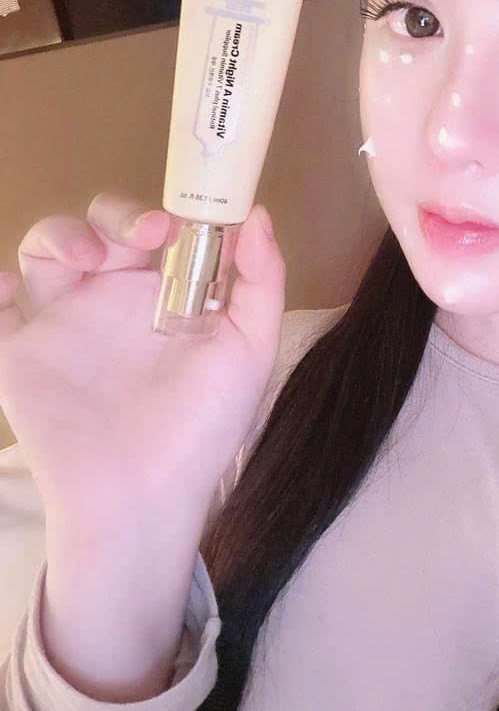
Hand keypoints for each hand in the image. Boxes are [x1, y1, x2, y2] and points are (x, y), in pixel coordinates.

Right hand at [0, 192, 284, 543]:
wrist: (144, 497)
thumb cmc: (203, 427)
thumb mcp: (249, 350)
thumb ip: (261, 281)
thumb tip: (255, 213)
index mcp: (163, 296)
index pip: (158, 231)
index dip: (167, 213)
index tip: (180, 222)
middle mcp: (111, 302)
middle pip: (101, 230)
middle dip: (117, 218)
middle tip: (142, 239)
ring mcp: (64, 325)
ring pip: (46, 251)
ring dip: (62, 235)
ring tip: (88, 259)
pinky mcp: (20, 357)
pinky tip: (10, 287)